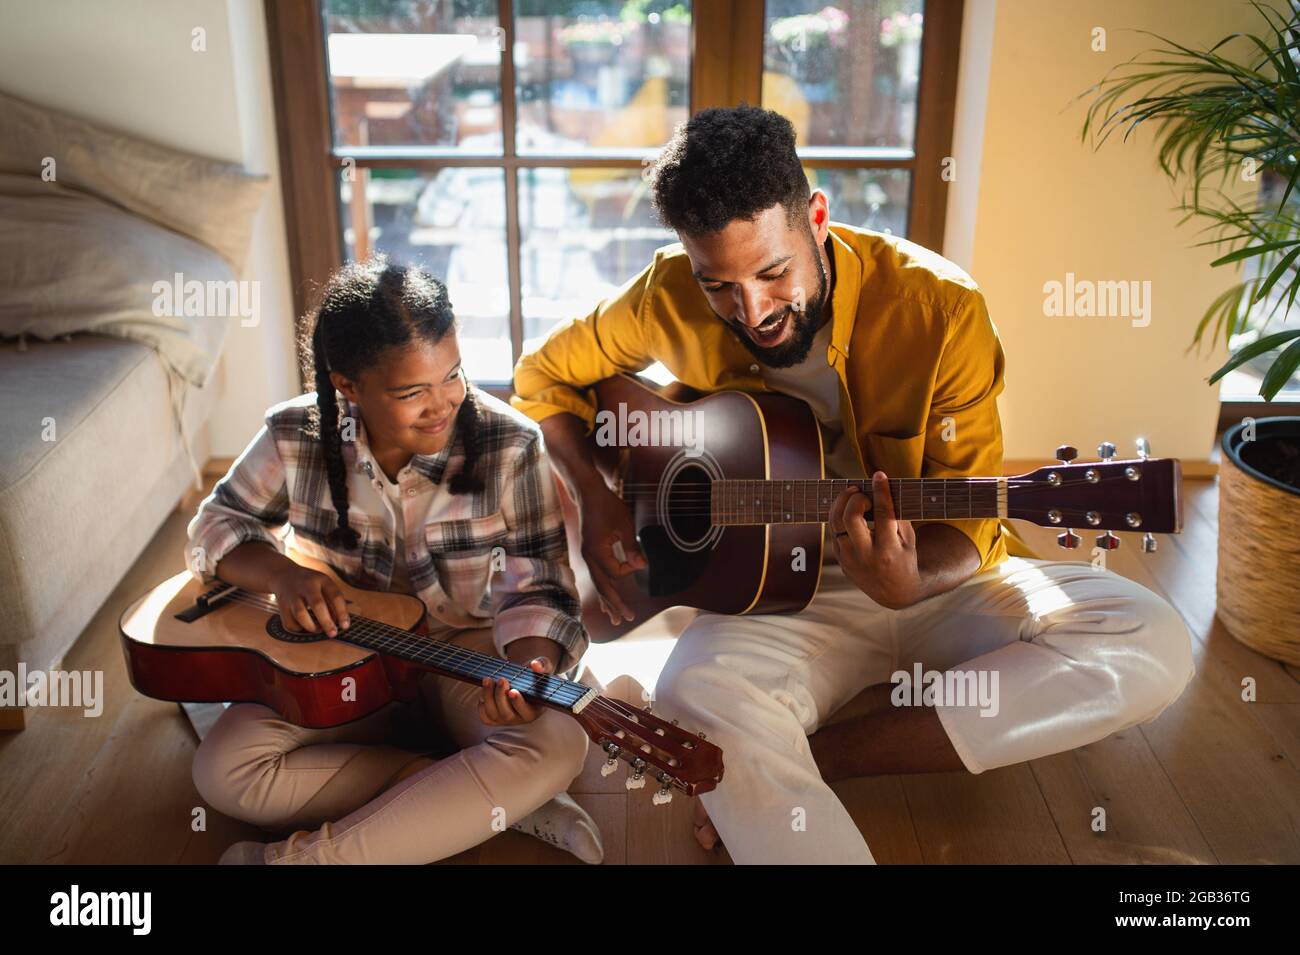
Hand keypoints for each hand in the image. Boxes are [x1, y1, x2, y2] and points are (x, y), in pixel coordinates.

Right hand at [270, 565, 349, 636]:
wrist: (284, 575)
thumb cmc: (311, 584)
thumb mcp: (324, 585)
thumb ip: (332, 602)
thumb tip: (339, 624)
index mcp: (322, 580)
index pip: (335, 596)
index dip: (342, 612)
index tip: (345, 626)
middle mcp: (306, 585)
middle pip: (317, 604)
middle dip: (326, 622)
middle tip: (333, 634)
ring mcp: (292, 594)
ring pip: (300, 614)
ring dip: (311, 626)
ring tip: (318, 630)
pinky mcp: (282, 605)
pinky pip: (289, 622)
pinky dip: (298, 628)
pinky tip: (304, 627)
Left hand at [478, 637, 561, 725]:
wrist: (524, 680)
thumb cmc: (535, 675)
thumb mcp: (544, 668)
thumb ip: (542, 665)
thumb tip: (535, 665)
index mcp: (534, 710)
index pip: (526, 712)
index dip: (518, 703)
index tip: (512, 691)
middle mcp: (519, 718)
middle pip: (507, 714)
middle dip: (501, 696)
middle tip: (501, 679)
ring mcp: (506, 720)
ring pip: (493, 714)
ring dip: (488, 697)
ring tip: (488, 679)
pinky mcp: (494, 718)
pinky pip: (485, 717)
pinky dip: (482, 705)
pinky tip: (485, 691)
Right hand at [578, 483, 646, 624]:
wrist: (588, 494)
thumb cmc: (608, 506)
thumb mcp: (625, 524)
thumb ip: (632, 547)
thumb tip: (642, 567)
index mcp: (596, 551)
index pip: (615, 573)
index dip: (629, 569)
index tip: (636, 557)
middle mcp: (588, 557)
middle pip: (602, 588)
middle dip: (614, 605)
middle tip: (626, 620)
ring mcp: (587, 557)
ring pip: (598, 585)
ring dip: (608, 602)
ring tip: (616, 620)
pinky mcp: (589, 554)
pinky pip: (597, 577)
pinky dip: (604, 590)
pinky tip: (607, 601)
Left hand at [828, 471, 924, 609]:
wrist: (894, 592)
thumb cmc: (904, 558)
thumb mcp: (908, 539)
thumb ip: (897, 515)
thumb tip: (883, 487)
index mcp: (888, 550)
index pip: (883, 515)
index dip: (881, 492)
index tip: (879, 475)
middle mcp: (866, 555)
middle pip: (850, 517)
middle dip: (855, 498)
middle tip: (863, 493)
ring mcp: (849, 558)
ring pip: (835, 522)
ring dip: (841, 502)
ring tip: (854, 494)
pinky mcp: (839, 558)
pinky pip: (833, 530)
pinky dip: (840, 514)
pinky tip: (849, 507)